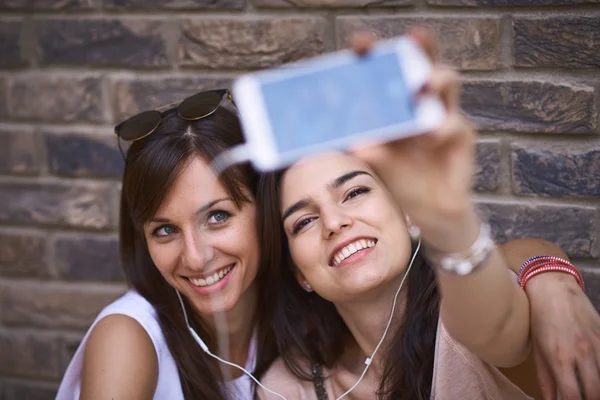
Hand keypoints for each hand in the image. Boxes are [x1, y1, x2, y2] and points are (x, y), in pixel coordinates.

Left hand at [349, 28, 477, 251]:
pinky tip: (429, 137)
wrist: (427, 210)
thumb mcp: (376, 160)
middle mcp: (419, 102)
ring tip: (420, 88)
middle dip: (419, 47)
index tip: (361, 43)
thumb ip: (367, 146)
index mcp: (394, 103)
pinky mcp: (461, 134)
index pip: (386, 70)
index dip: (375, 52)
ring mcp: (442, 114)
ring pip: (447, 82)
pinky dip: (441, 127)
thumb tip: (354, 140)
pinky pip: (455, 123)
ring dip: (435, 80)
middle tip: (413, 38)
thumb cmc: (398, 177)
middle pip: (423, 62)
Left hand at [527, 272, 599, 399]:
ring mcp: (596, 344)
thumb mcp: (537, 349)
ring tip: (590, 390)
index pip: (573, 396)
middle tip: (581, 397)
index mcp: (560, 358)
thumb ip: (546, 378)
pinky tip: (596, 374)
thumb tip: (551, 399)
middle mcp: (581, 353)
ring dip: (598, 388)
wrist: (553, 288)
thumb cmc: (539, 318)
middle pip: (595, 392)